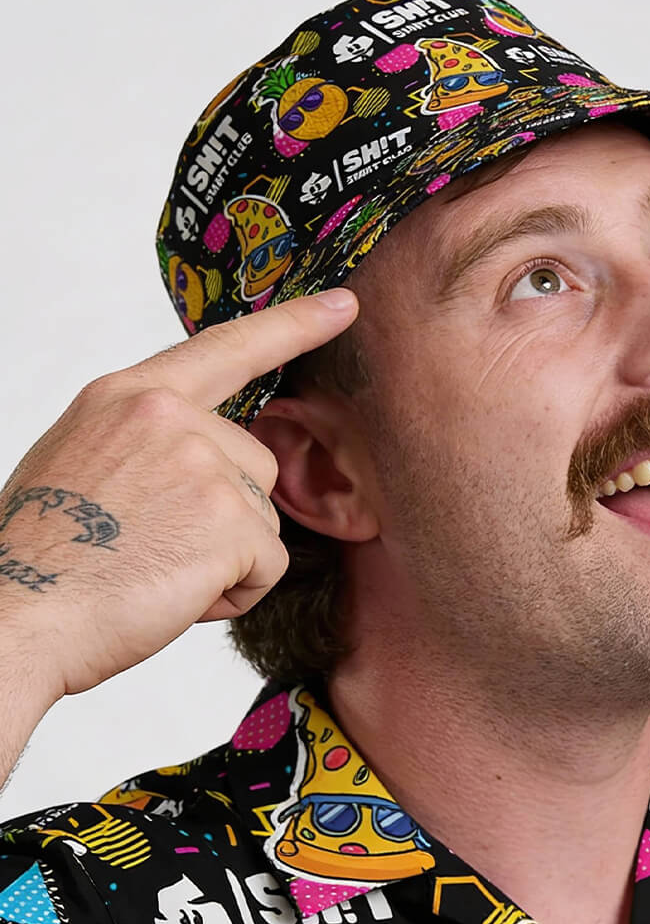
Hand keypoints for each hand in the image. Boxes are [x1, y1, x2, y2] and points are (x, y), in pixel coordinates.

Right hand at [0, 288, 358, 698]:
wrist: (14, 618)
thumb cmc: (43, 553)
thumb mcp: (86, 457)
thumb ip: (153, 437)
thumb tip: (212, 450)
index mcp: (131, 397)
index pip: (228, 347)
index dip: (293, 325)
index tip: (343, 305)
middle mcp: (170, 417)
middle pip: (254, 462)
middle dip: (222, 514)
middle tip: (147, 545)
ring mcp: (204, 463)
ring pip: (263, 516)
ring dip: (225, 555)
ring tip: (152, 569)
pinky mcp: (232, 520)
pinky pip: (269, 563)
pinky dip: (235, 591)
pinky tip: (174, 594)